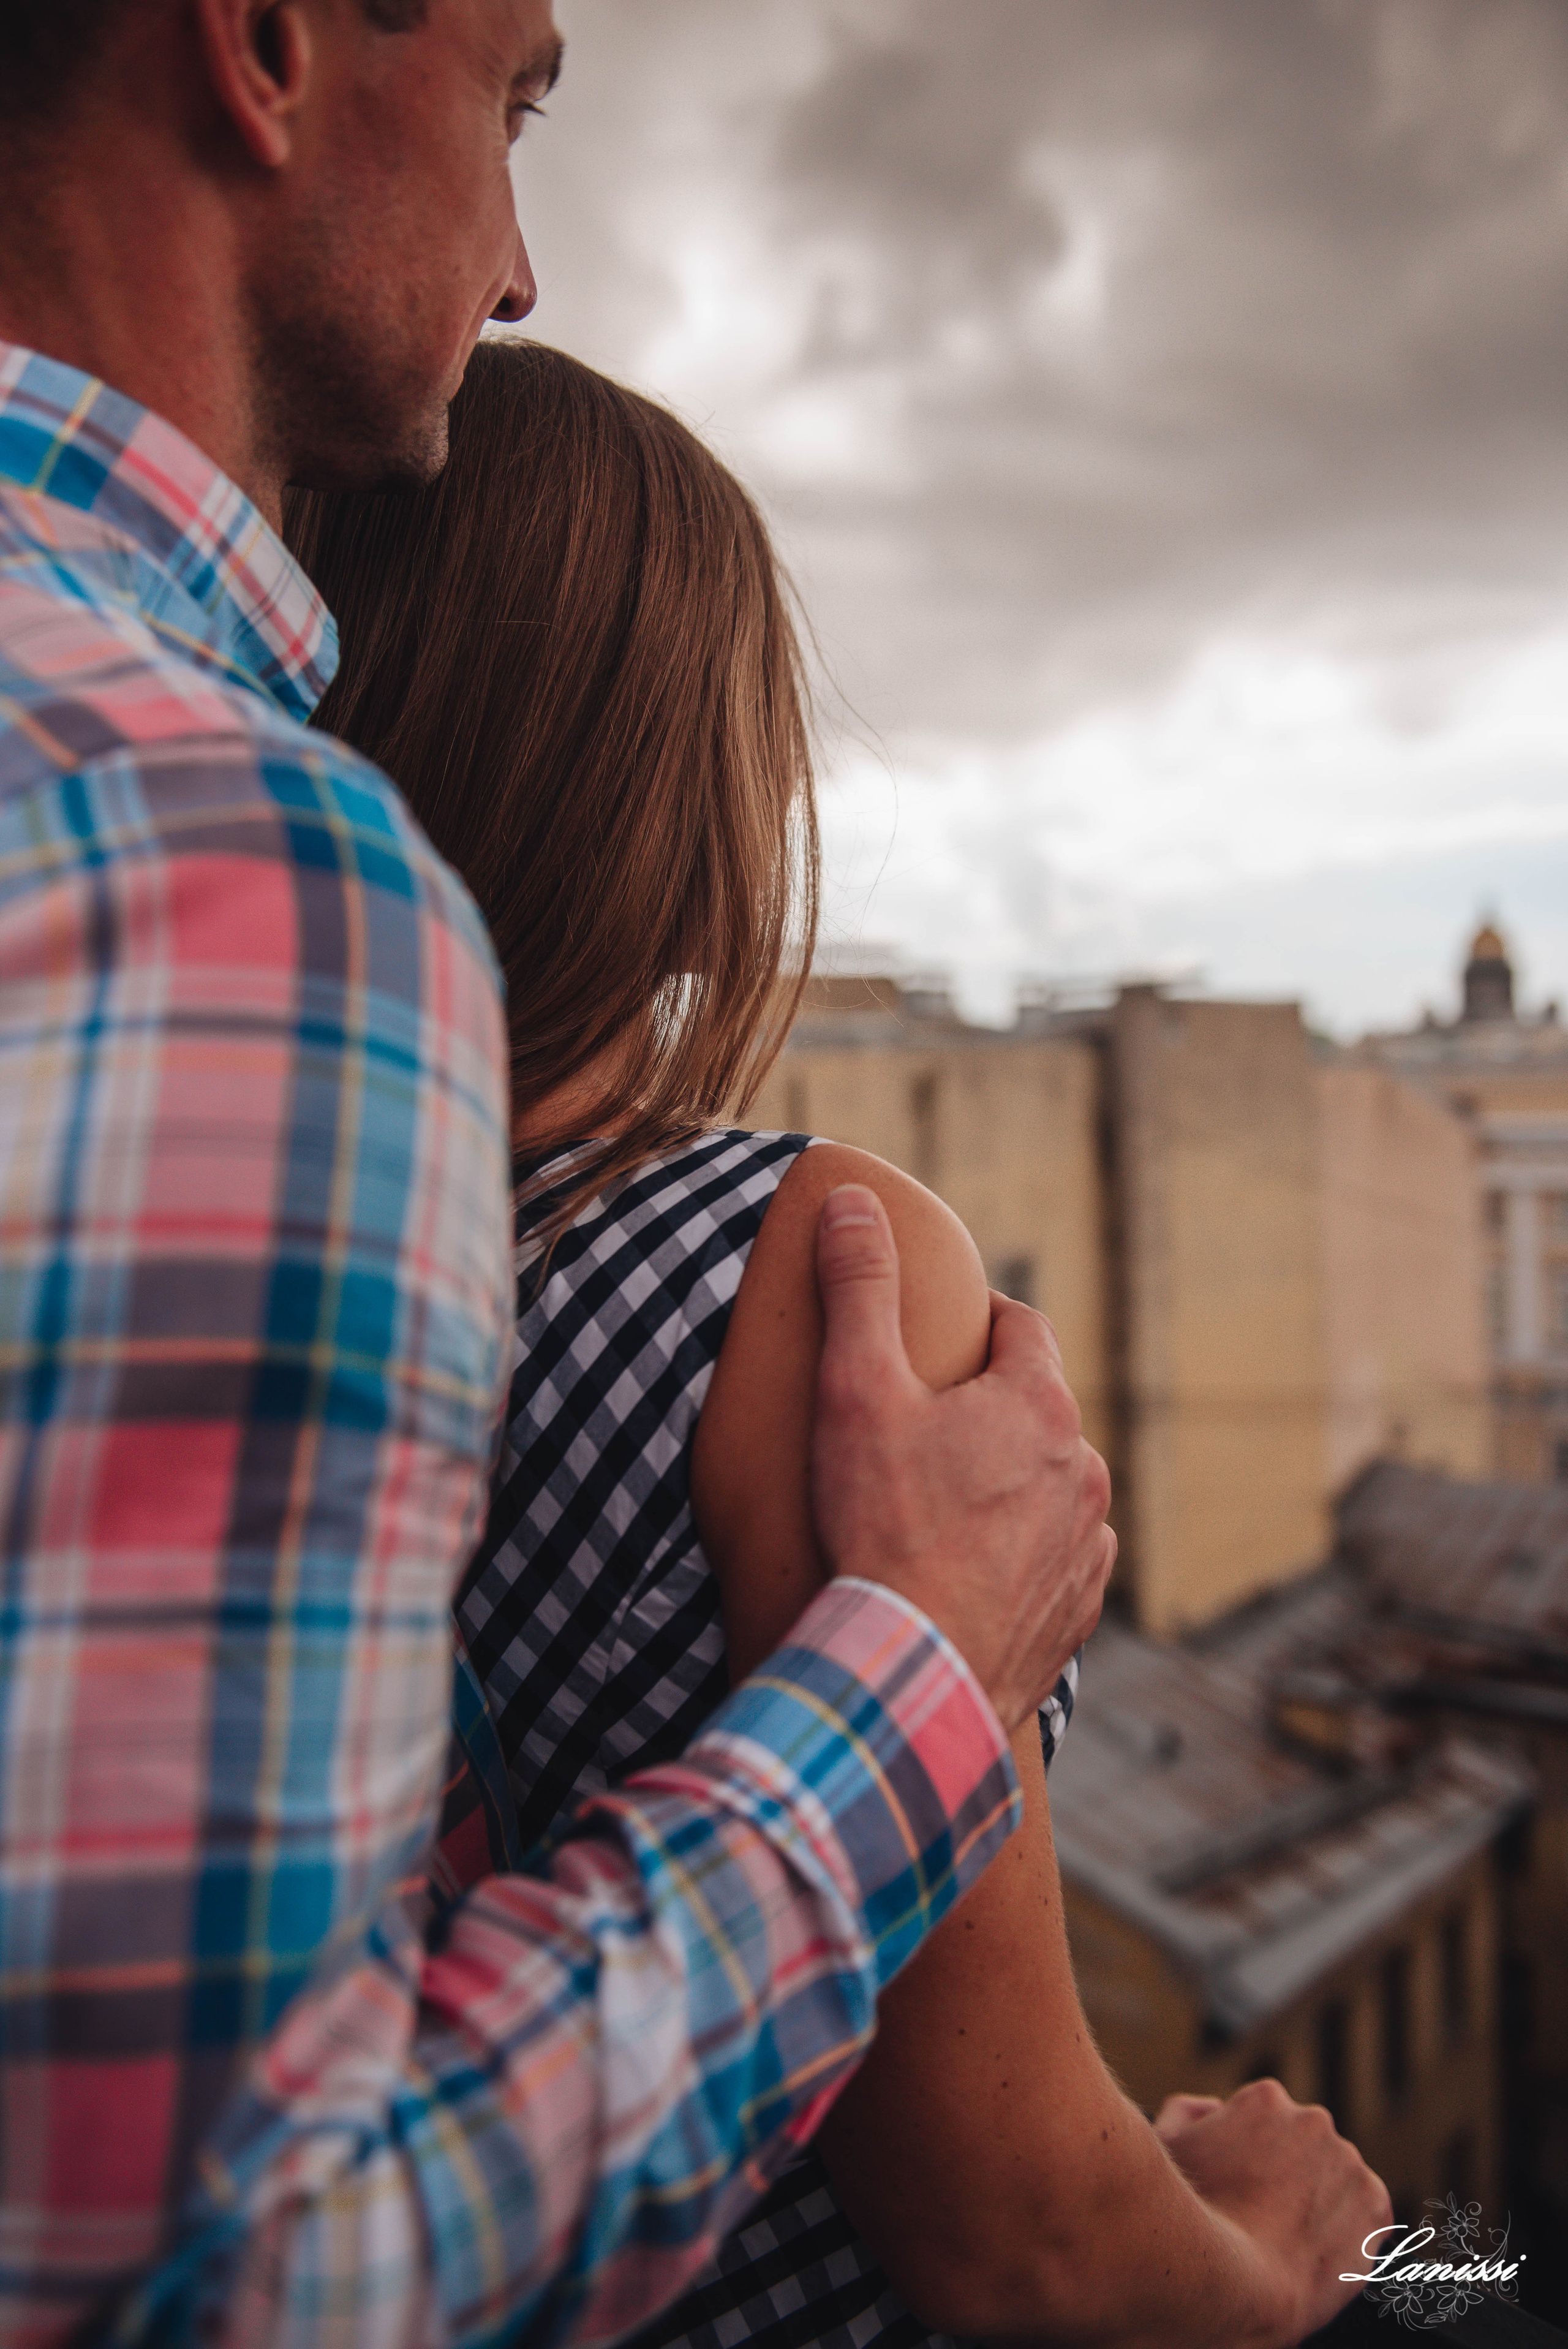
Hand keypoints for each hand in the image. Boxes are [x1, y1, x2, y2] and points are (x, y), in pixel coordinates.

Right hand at [811, 1184, 1114, 1732]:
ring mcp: (1086, 1547)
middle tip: (921, 1425)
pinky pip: (1054, 1563)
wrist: (912, 1672)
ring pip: (1051, 1489)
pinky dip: (1019, 1557)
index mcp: (1039, 1405)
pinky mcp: (1076, 1613)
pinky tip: (966, 1573)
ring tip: (940, 1507)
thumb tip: (854, 1200)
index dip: (978, 1321)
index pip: (1021, 1328)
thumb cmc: (880, 1526)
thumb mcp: (853, 1391)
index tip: (938, 1331)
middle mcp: (1084, 1471)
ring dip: (1008, 1486)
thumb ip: (858, 1288)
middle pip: (1036, 1411)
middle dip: (987, 1409)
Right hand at [1154, 2079, 1392, 2345]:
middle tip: (1258, 2217)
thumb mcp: (1169, 2144)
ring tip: (1282, 2240)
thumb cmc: (1190, 2214)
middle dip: (1282, 2173)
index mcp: (1267, 2098)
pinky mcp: (1377, 2207)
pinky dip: (1345, 2230)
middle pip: (1299, 2145)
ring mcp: (1351, 2164)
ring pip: (1331, 2179)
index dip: (1242, 2156)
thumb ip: (1190, 2111)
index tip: (1233, 2188)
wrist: (1235, 2284)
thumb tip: (1212, 2109)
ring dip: (1314, 2200)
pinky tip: (1312, 2251)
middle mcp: (1315, 2121)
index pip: (1260, 2119)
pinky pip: (1363, 2213)